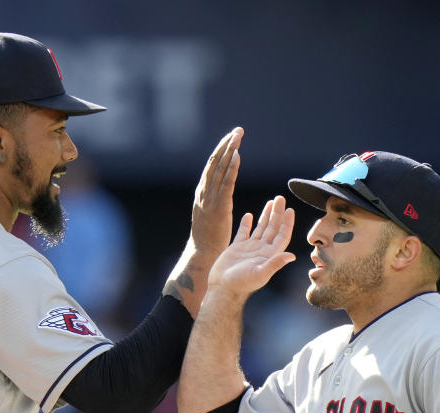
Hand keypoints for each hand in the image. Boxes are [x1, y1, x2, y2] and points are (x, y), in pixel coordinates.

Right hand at [190, 127, 242, 254]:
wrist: (202, 255)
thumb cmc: (208, 240)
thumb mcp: (209, 216)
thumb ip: (213, 202)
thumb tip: (219, 193)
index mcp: (201, 194)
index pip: (211, 167)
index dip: (221, 151)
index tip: (231, 138)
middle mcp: (204, 193)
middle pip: (215, 162)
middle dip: (226, 145)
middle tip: (237, 130)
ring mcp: (210, 199)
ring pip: (220, 169)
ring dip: (230, 150)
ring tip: (238, 135)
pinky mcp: (219, 207)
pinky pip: (226, 183)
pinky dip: (231, 168)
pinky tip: (238, 155)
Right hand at [208, 196, 295, 296]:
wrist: (223, 289)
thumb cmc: (242, 284)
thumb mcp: (260, 273)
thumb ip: (275, 263)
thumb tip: (292, 256)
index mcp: (270, 255)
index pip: (282, 236)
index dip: (287, 223)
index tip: (290, 210)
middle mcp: (262, 250)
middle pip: (273, 228)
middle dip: (277, 213)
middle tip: (280, 198)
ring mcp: (250, 248)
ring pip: (261, 228)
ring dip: (266, 215)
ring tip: (271, 202)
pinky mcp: (237, 248)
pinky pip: (244, 232)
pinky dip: (247, 223)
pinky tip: (249, 215)